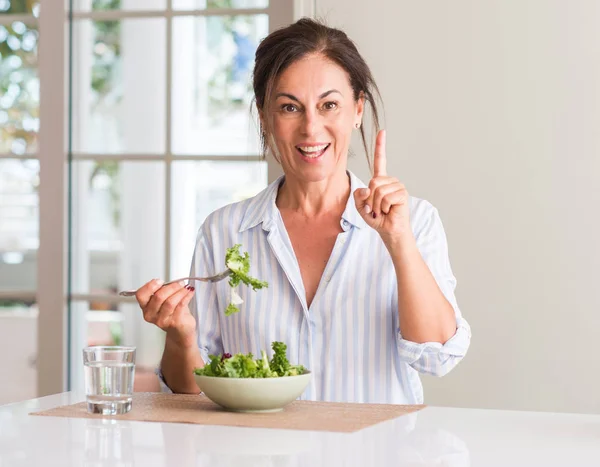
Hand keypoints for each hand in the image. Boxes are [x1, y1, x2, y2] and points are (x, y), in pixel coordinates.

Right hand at [135, 279, 196, 346]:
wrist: (180, 330)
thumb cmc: (172, 313)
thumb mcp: (165, 300)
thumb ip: (164, 290)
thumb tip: (173, 281)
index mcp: (145, 307)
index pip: (141, 295)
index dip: (150, 286)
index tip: (161, 281)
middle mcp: (151, 315)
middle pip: (158, 296)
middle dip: (171, 287)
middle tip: (180, 283)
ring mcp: (162, 320)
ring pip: (170, 302)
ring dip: (180, 291)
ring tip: (186, 288)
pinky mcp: (173, 323)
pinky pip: (181, 306)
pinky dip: (187, 296)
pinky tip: (190, 292)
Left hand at [354, 129, 412, 246]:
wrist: (389, 231)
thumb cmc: (377, 219)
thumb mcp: (361, 207)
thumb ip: (357, 196)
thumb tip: (368, 189)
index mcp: (380, 181)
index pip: (380, 161)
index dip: (380, 146)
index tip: (382, 132)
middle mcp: (390, 181)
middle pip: (373, 182)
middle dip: (370, 199)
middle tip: (376, 208)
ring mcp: (398, 186)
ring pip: (378, 190)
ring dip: (376, 205)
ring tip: (382, 211)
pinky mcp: (402, 194)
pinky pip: (385, 197)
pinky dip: (383, 208)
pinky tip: (388, 211)